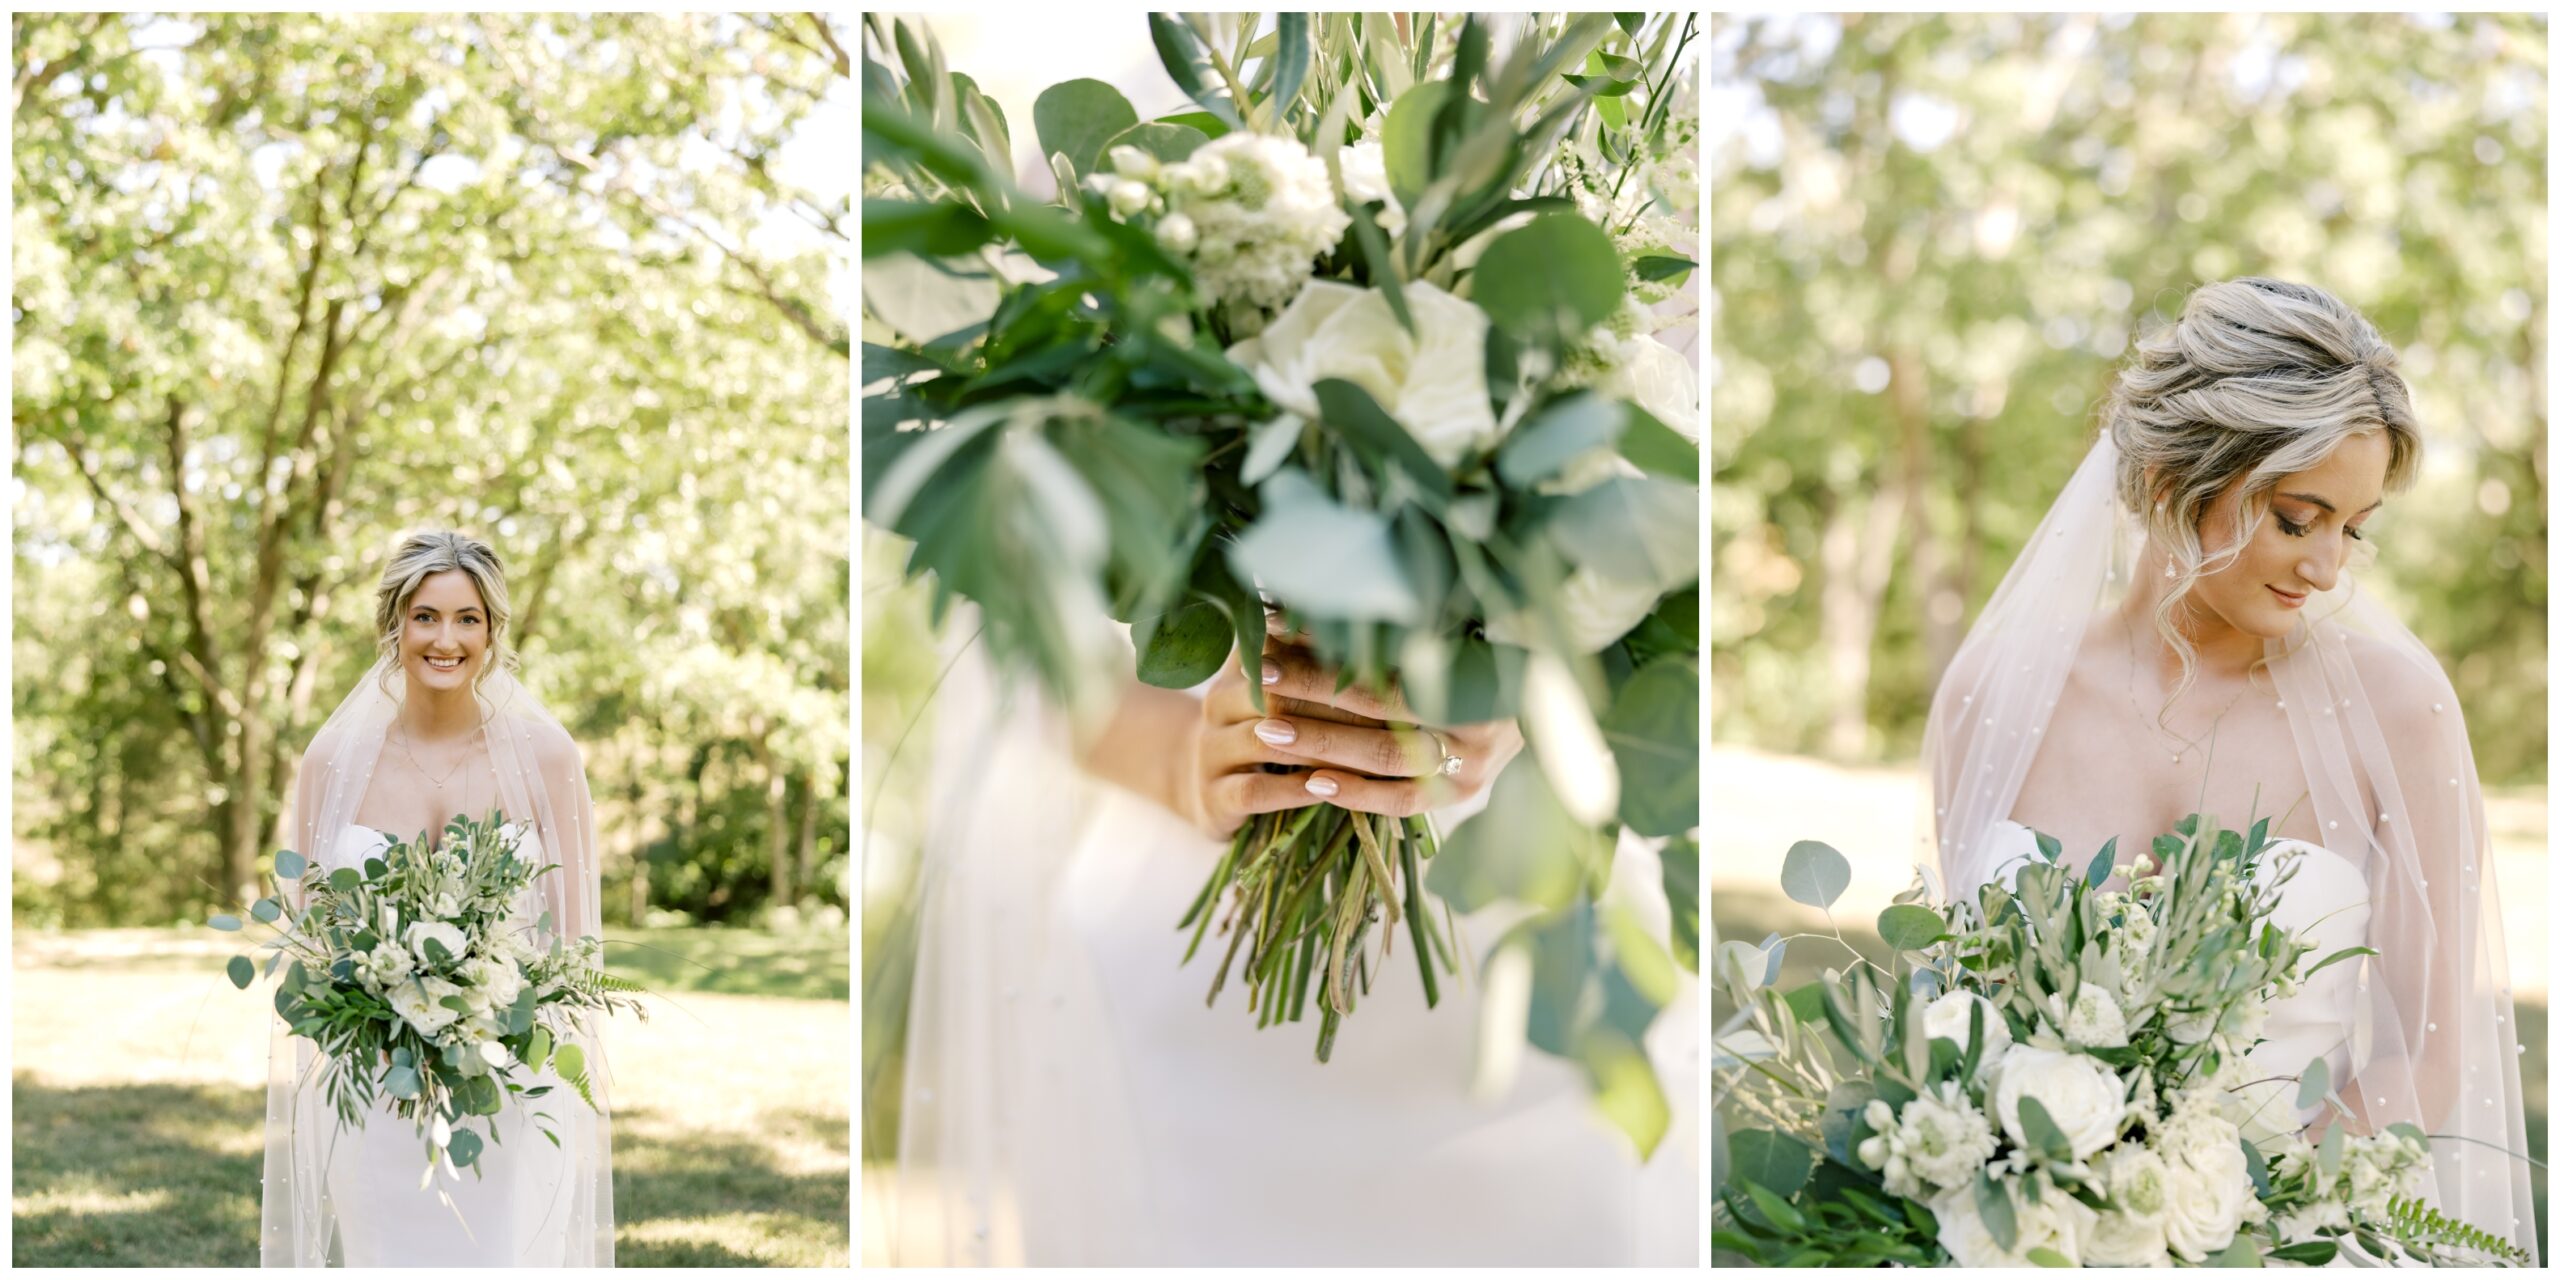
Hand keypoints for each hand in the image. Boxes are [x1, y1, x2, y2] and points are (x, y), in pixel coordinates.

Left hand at [1184, 626, 1524, 839]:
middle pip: (1381, 717)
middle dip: (1315, 698)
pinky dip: (1354, 792)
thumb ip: (1402, 629)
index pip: (1389, 674)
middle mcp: (1480, 733)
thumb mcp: (1459, 631)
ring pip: (1385, 761)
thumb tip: (1322, 603)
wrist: (1554, 703)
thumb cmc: (1494, 650)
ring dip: (1322, 745)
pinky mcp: (1462, 797)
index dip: (1331, 660)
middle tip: (1262, 684)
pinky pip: (1399, 803)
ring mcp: (1473, 771)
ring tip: (1268, 731)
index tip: (1280, 639)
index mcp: (1480, 681)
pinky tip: (1311, 783)